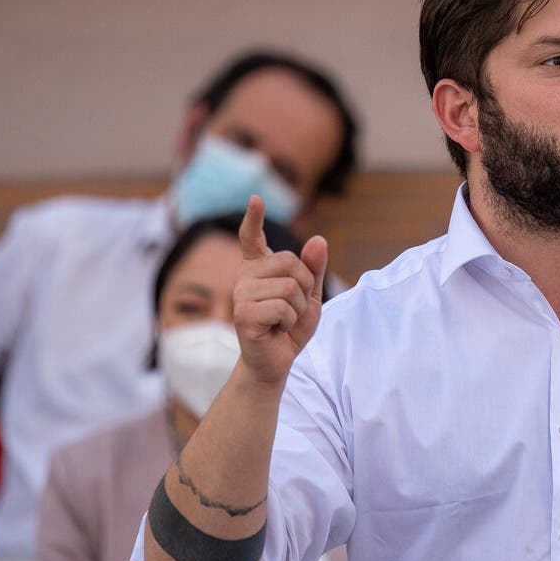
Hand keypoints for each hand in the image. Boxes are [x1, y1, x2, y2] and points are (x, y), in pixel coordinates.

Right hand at [233, 195, 327, 384]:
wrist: (276, 361)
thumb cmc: (290, 327)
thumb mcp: (310, 296)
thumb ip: (314, 269)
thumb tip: (318, 239)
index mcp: (259, 268)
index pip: (251, 237)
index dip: (253, 218)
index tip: (255, 199)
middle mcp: (245, 277)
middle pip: (290, 262)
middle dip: (305, 287)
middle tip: (293, 308)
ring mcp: (241, 294)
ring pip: (289, 287)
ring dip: (298, 309)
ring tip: (284, 321)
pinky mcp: (243, 314)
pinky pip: (282, 307)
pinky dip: (290, 321)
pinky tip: (277, 330)